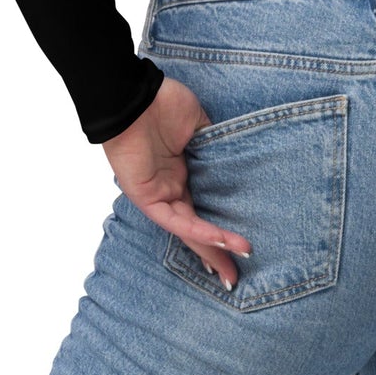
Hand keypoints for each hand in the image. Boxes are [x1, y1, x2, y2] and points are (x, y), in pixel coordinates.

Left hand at [101, 73, 252, 289]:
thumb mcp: (198, 123)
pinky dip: (197, 230)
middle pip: (195, 229)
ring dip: (211, 248)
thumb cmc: (162, 102)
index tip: (241, 246)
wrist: (134, 95)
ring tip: (234, 267)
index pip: (203, 208)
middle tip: (234, 278)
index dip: (220, 228)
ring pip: (187, 230)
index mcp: (181, 173)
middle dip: (215, 254)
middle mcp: (170, 188)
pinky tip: (218, 240)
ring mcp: (158, 194)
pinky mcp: (146, 196)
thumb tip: (234, 157)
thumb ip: (213, 145)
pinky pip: (174, 219)